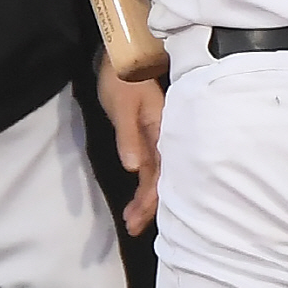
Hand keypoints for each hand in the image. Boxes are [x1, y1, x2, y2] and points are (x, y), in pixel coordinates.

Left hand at [97, 54, 163, 236]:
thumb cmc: (123, 80)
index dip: (150, 197)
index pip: (160, 171)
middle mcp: (164, 138)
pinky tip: (139, 197)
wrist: (124, 59)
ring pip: (156, 174)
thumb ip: (129, 136)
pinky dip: (144, 184)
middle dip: (148, 206)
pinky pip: (151, 166)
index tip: (137, 217)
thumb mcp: (123, 106)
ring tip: (131, 221)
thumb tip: (133, 167)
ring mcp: (157, 138)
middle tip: (131, 227)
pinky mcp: (148, 137)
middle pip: (161, 178)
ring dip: (145, 199)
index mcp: (163, 130)